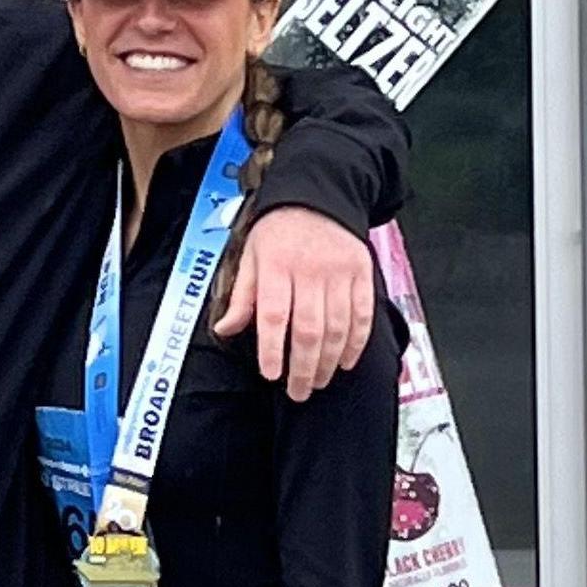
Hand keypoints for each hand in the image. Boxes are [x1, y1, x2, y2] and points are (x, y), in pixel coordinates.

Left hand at [216, 206, 373, 398]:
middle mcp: (310, 270)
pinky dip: (355, 343)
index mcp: (277, 266)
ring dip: (327, 361)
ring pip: (336, 327)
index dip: (272, 349)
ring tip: (317, 382)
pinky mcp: (362, 273)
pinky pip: (362, 315)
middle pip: (308, 329)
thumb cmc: (279, 230)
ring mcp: (340, 273)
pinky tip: (345, 362)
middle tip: (297, 392)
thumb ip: (242, 296)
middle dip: (302, 367)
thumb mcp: (251, 256)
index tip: (271, 374)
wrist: (318, 194)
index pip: (273, 315)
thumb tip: (225, 330)